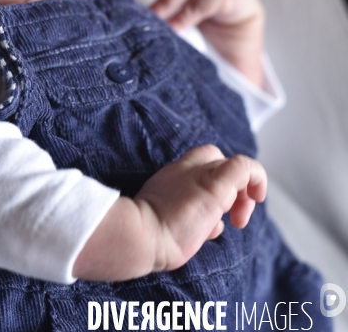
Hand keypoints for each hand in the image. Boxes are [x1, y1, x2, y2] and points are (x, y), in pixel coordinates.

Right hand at [72, 144, 266, 280]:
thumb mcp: (165, 219)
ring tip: (239, 220)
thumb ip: (190, 216)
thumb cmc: (147, 237)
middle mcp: (184, 169)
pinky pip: (243, 167)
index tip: (218, 213)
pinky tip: (257, 197)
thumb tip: (215, 226)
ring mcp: (199, 175)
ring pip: (233, 165)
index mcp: (171, 177)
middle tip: (234, 218)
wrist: (138, 236)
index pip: (198, 163)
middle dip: (232, 186)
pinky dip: (256, 177)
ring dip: (244, 192)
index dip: (214, 180)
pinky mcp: (213, 187)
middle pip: (217, 160)